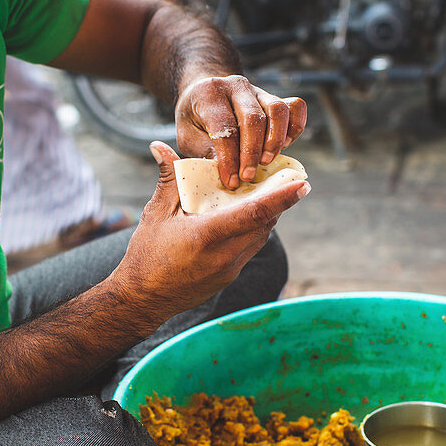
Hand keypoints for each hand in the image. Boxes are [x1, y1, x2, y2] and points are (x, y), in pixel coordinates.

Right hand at [112, 142, 310, 322]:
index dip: (283, 197)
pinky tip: (249, 216)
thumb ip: (168, 180)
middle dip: (280, 201)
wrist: (143, 299)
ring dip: (268, 215)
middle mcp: (225, 255)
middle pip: (265, 223)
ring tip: (273, 193)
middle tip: (290, 178)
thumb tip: (159, 146)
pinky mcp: (229, 276)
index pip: (255, 213)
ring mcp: (230, 269)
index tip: (303, 184)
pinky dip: (255, 230)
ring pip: (261, 236)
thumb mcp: (155, 214)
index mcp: (208, 236)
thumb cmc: (146, 255)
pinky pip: (250, 248)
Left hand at [175, 75, 306, 188]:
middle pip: (253, 118)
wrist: (204, 95)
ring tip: (266, 161)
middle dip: (252, 152)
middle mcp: (236, 86)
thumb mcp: (188, 136)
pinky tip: (285, 145)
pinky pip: (295, 106)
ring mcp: (258, 90)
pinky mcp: (273, 98)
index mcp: (209, 95)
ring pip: (277, 110)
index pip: (224, 128)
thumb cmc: (195, 120)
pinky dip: (295, 127)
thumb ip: (206, 151)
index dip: (229, 158)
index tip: (231, 181)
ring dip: (274, 140)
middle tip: (248, 175)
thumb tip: (228, 171)